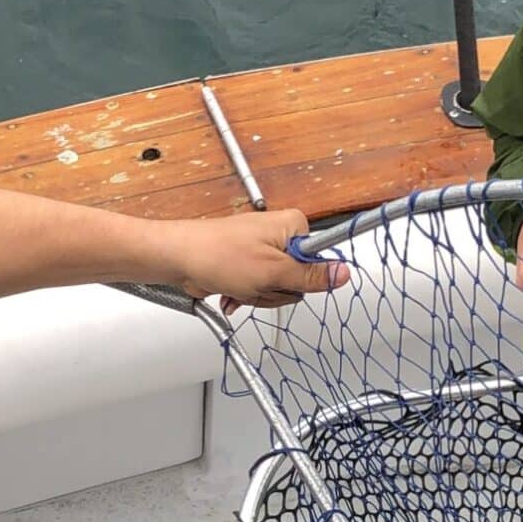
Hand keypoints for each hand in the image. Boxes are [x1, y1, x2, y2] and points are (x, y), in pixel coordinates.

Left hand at [173, 208, 351, 309]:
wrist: (179, 257)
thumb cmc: (217, 255)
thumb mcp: (273, 272)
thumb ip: (311, 276)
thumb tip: (343, 274)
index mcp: (293, 226)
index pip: (321, 259)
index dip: (304, 277)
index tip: (285, 278)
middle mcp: (281, 234)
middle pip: (299, 278)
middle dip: (275, 289)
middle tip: (256, 283)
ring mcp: (264, 249)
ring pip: (278, 287)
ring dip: (258, 294)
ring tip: (240, 284)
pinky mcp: (250, 263)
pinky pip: (261, 288)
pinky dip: (246, 295)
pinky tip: (231, 292)